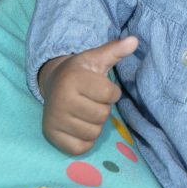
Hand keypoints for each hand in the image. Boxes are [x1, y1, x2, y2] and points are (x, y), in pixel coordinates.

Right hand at [38, 36, 138, 154]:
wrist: (52, 84)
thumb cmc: (79, 72)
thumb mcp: (96, 59)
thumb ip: (115, 50)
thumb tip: (134, 41)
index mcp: (72, 79)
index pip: (110, 95)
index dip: (111, 92)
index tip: (99, 86)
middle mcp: (60, 100)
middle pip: (102, 116)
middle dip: (102, 108)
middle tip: (90, 99)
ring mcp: (54, 120)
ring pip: (94, 132)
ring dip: (94, 124)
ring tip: (83, 111)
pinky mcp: (52, 136)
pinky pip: (82, 147)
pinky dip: (85, 139)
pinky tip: (77, 124)